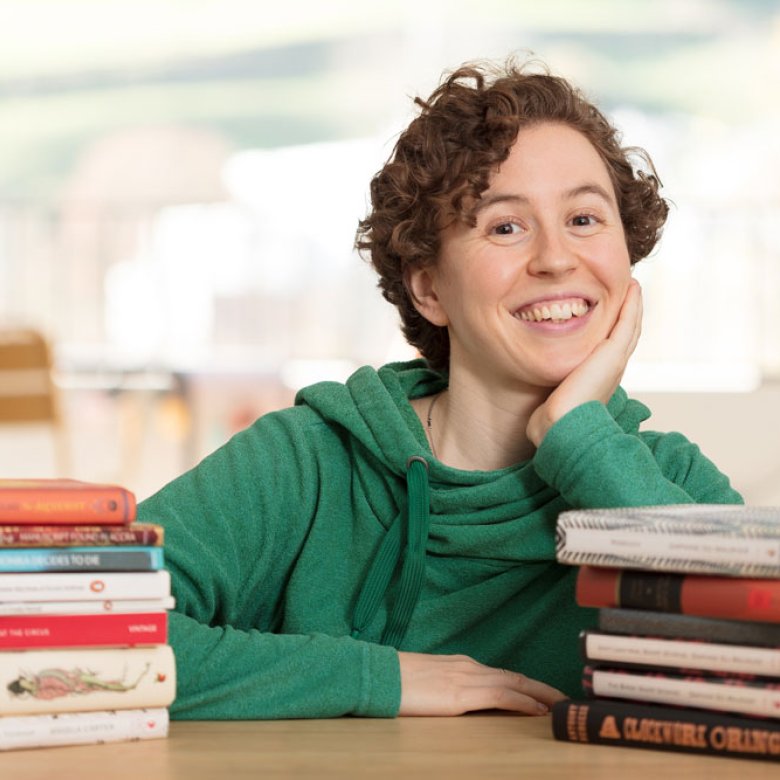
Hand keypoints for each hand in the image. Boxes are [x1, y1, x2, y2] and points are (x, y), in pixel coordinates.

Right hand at [397, 651, 565, 715]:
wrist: (377, 675)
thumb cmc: (395, 682)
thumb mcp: (426, 683)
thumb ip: (445, 687)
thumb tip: (454, 700)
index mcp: (459, 665)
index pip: (501, 675)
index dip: (525, 685)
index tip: (544, 695)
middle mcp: (468, 668)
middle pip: (514, 677)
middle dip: (542, 688)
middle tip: (566, 699)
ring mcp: (465, 679)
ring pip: (514, 684)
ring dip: (541, 694)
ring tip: (562, 705)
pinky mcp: (460, 694)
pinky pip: (501, 696)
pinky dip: (523, 701)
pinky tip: (538, 710)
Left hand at [526, 279, 642, 446]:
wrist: (559, 428)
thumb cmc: (551, 423)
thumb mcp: (552, 402)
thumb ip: (551, 394)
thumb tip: (537, 405)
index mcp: (599, 380)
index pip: (611, 348)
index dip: (614, 329)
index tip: (612, 311)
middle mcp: (611, 370)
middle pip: (626, 335)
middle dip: (628, 314)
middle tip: (629, 291)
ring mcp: (615, 362)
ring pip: (631, 327)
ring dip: (633, 305)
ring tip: (633, 286)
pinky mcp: (613, 355)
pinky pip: (628, 322)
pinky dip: (632, 304)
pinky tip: (632, 287)